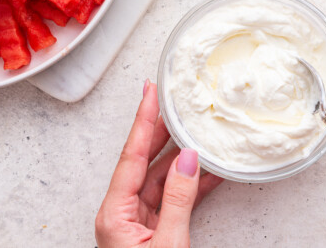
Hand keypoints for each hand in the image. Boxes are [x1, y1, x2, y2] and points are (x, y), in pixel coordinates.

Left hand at [95, 81, 222, 247]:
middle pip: (143, 161)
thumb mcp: (170, 243)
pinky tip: (211, 169)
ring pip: (162, 178)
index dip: (142, 121)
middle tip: (173, 102)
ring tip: (196, 129)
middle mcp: (122, 212)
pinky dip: (194, 184)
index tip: (149, 93)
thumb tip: (189, 160)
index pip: (130, 156)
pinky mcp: (156, 230)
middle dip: (160, 130)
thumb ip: (179, 199)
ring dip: (182, 157)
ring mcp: (139, 221)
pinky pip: (175, 198)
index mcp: (115, 214)